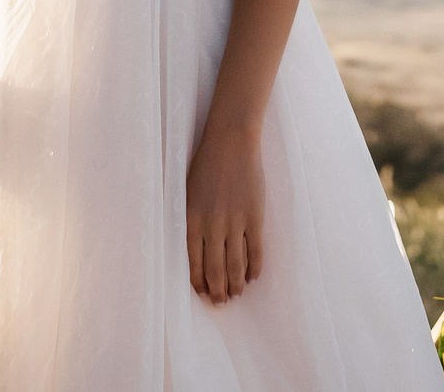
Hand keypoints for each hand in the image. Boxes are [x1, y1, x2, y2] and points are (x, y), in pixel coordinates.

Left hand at [184, 120, 263, 304]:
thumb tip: (197, 249)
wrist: (231, 142)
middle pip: (215, 269)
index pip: (193, 263)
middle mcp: (212, 226)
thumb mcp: (188, 193)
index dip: (199, 282)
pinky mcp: (254, 217)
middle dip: (217, 291)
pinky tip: (253, 277)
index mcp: (191, 220)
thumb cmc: (206, 165)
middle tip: (220, 302)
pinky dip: (254, 267)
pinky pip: (255, 250)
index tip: (202, 293)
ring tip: (236, 294)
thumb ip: (191, 221)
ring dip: (235, 284)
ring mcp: (235, 222)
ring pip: (235, 265)